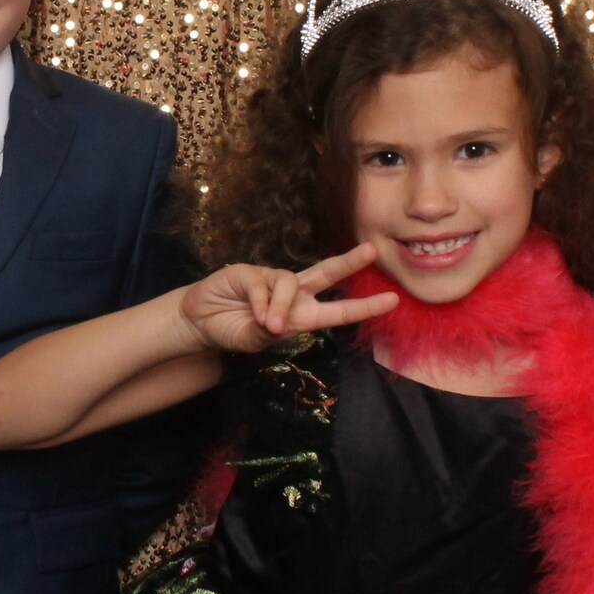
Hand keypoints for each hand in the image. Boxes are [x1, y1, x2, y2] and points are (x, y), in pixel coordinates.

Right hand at [176, 243, 398, 353]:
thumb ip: (269, 333)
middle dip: (349, 263)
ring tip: (268, 325)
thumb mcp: (255, 342)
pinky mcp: (250, 271)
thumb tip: (277, 321)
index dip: (364, 306)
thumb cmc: (232, 332)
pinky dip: (261, 302)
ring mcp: (272, 280)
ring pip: (290, 283)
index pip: (338, 310)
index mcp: (301, 315)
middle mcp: (293, 294)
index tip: (392, 301)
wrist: (200, 322)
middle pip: (326, 274)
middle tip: (372, 251)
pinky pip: (263, 284)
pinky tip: (254, 313)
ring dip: (281, 306)